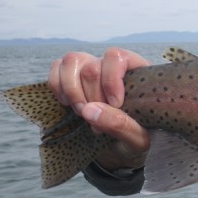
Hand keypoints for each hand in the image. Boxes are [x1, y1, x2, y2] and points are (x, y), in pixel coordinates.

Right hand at [48, 47, 150, 170]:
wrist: (127, 141)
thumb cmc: (140, 135)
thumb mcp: (138, 137)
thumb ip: (121, 124)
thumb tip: (89, 110)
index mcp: (137, 72)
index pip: (117, 56)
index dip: (111, 80)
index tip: (116, 105)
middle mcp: (112, 65)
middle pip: (92, 67)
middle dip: (91, 98)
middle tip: (98, 122)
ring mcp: (91, 66)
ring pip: (71, 61)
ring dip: (72, 91)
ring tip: (83, 113)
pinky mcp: (73, 74)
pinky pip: (56, 67)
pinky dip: (58, 87)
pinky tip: (69, 104)